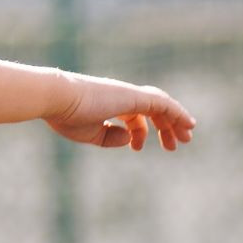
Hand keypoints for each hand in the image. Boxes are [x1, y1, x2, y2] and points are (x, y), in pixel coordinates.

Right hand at [45, 72, 194, 149]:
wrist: (54, 98)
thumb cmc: (65, 116)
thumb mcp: (89, 134)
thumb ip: (109, 138)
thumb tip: (129, 139)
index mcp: (109, 103)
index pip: (132, 115)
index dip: (139, 132)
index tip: (138, 148)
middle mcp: (121, 95)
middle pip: (152, 110)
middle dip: (164, 126)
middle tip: (173, 146)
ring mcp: (128, 94)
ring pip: (161, 107)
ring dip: (175, 123)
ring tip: (185, 139)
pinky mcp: (134, 96)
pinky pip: (164, 104)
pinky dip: (178, 113)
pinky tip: (189, 124)